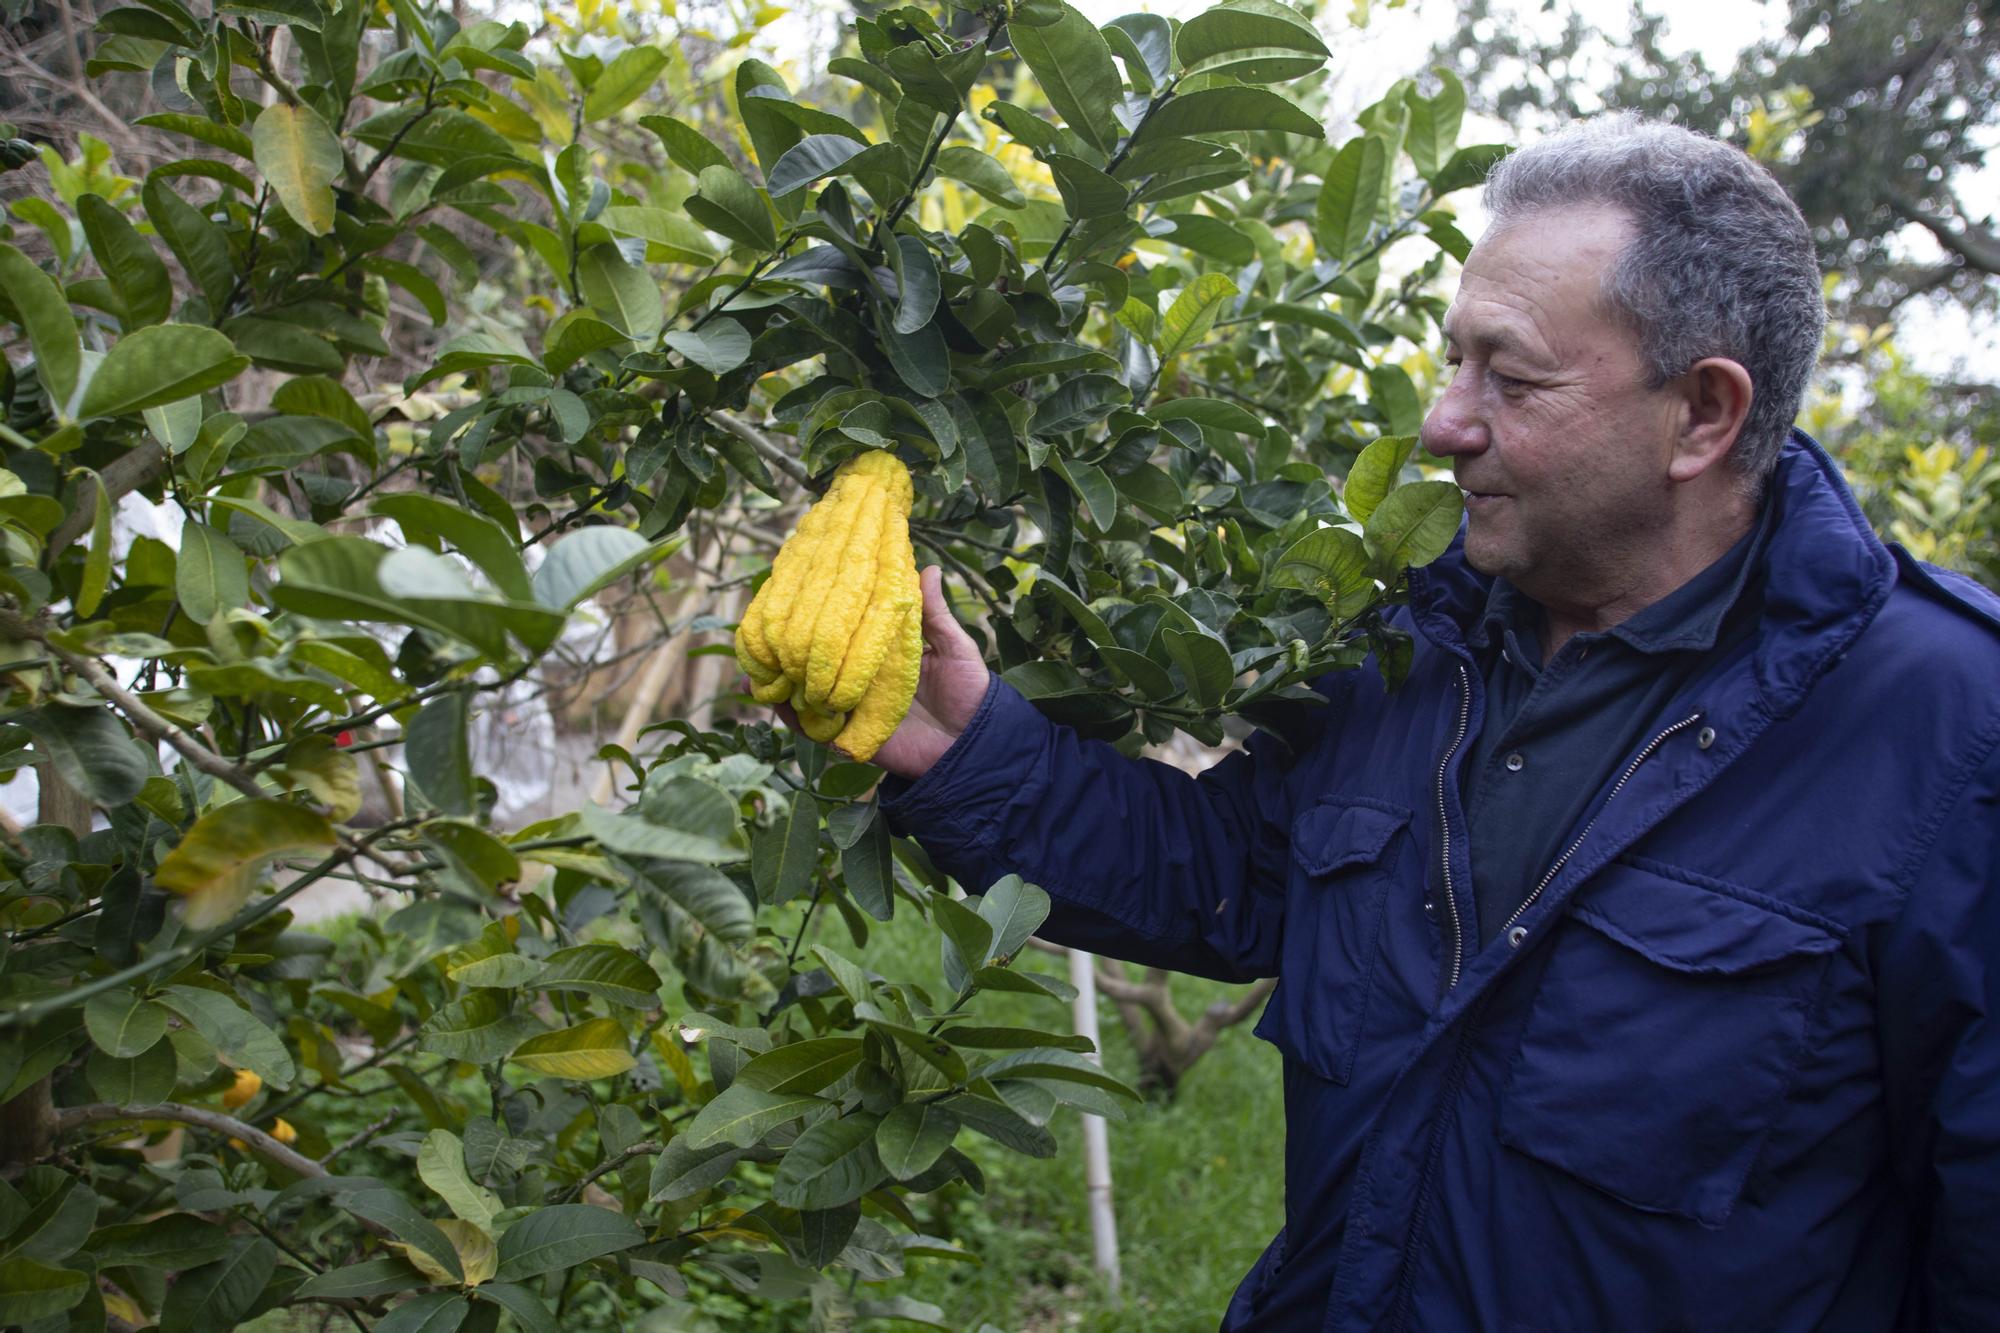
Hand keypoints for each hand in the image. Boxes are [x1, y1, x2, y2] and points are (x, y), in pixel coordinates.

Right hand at [764, 566, 989, 777]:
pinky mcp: (850, 735)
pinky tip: (770, 699)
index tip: (797, 591)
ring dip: (778, 679)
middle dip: (787, 647)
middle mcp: (861, 676)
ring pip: (805, 691)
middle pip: (817, 660)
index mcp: (882, 651)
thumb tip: (930, 567)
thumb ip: (934, 613)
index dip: (823, 614)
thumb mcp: (954, 647)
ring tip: (752, 664)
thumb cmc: (969, 692)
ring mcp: (852, 706)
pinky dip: (790, 716)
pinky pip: (812, 727)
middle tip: (760, 626)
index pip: (846, 629)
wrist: (974, 744)